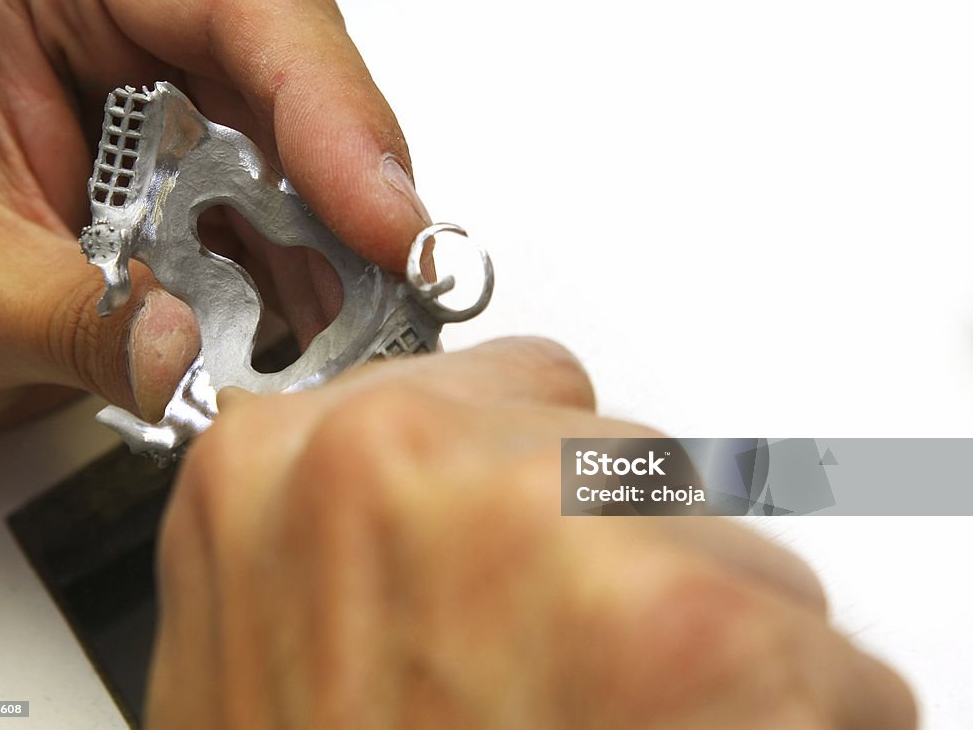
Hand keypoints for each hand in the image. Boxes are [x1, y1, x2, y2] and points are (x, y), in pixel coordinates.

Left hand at [0, 0, 427, 439]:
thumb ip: (72, 320)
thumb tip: (184, 361)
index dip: (331, 103)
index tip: (383, 213)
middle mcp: (107, 18)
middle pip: (283, 72)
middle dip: (343, 186)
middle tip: (390, 281)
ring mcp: (146, 92)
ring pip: (285, 147)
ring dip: (324, 247)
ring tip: (348, 328)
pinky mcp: (168, 162)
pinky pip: (257, 204)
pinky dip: (286, 273)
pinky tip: (303, 329)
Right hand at [148, 338, 915, 728]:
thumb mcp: (268, 644)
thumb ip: (356, 537)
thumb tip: (449, 509)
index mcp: (279, 466)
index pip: (505, 383)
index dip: (542, 473)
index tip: (552, 529)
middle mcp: (395, 464)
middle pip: (612, 450)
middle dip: (613, 556)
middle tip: (557, 679)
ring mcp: (539, 527)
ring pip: (713, 532)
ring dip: (694, 635)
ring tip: (602, 729)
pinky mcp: (685, 625)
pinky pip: (812, 645)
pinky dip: (790, 716)